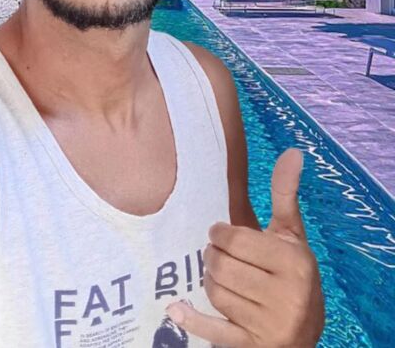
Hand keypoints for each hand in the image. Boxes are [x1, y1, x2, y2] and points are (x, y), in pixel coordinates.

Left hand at [166, 148, 324, 346]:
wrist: (305, 334)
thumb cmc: (293, 274)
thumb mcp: (292, 235)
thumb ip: (285, 194)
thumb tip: (293, 152)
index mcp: (295, 263)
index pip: (236, 240)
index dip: (220, 234)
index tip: (219, 233)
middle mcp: (288, 297)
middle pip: (223, 266)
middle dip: (213, 257)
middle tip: (217, 255)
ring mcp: (271, 326)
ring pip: (216, 292)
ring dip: (210, 281)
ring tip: (220, 276)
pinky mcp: (254, 347)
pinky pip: (215, 331)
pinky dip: (193, 320)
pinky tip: (174, 309)